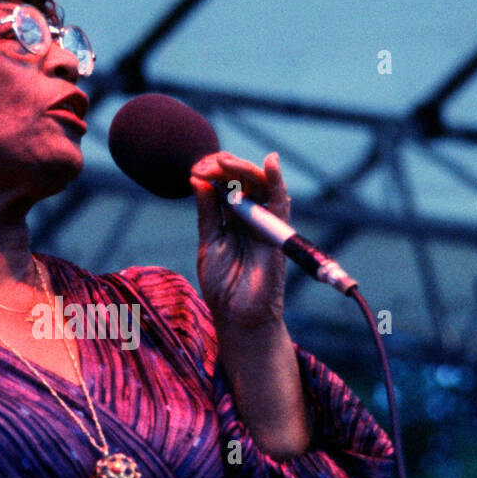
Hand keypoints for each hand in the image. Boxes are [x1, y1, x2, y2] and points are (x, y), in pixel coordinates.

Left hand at [189, 150, 289, 332]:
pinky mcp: (278, 231)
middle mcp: (251, 216)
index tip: (195, 170)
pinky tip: (271, 162)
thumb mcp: (209, 241)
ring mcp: (265, 222)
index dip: (213, 172)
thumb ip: (207, 211)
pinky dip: (277, 181)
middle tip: (206, 165)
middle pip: (243, 179)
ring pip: (260, 184)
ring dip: (242, 168)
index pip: (227, 184)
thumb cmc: (222, 284)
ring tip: (222, 162)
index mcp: (232, 218)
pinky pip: (281, 202)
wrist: (237, 315)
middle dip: (225, 167)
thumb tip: (198, 179)